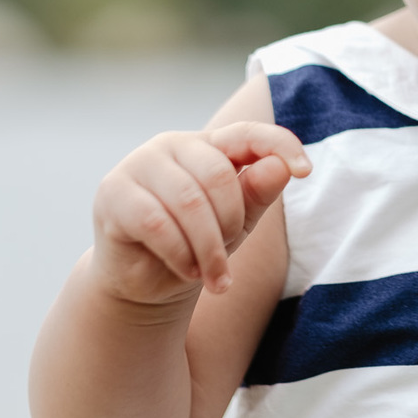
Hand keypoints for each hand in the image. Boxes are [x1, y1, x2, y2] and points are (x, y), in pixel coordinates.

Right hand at [91, 122, 310, 304]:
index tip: (305, 170)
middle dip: (231, 223)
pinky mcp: (112, 193)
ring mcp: (138, 165)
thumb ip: (257, 193)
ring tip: (213, 275)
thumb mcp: (237, 222)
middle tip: (227, 257)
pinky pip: (156, 222)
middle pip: (219, 175)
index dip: (280, 145)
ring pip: (189, 202)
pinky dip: (180, 254)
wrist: (144, 283)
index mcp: (207, 145)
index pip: (248, 133)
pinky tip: (187, 271)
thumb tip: (281, 167)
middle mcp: (171, 145)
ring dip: (208, 248)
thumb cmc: (196, 244)